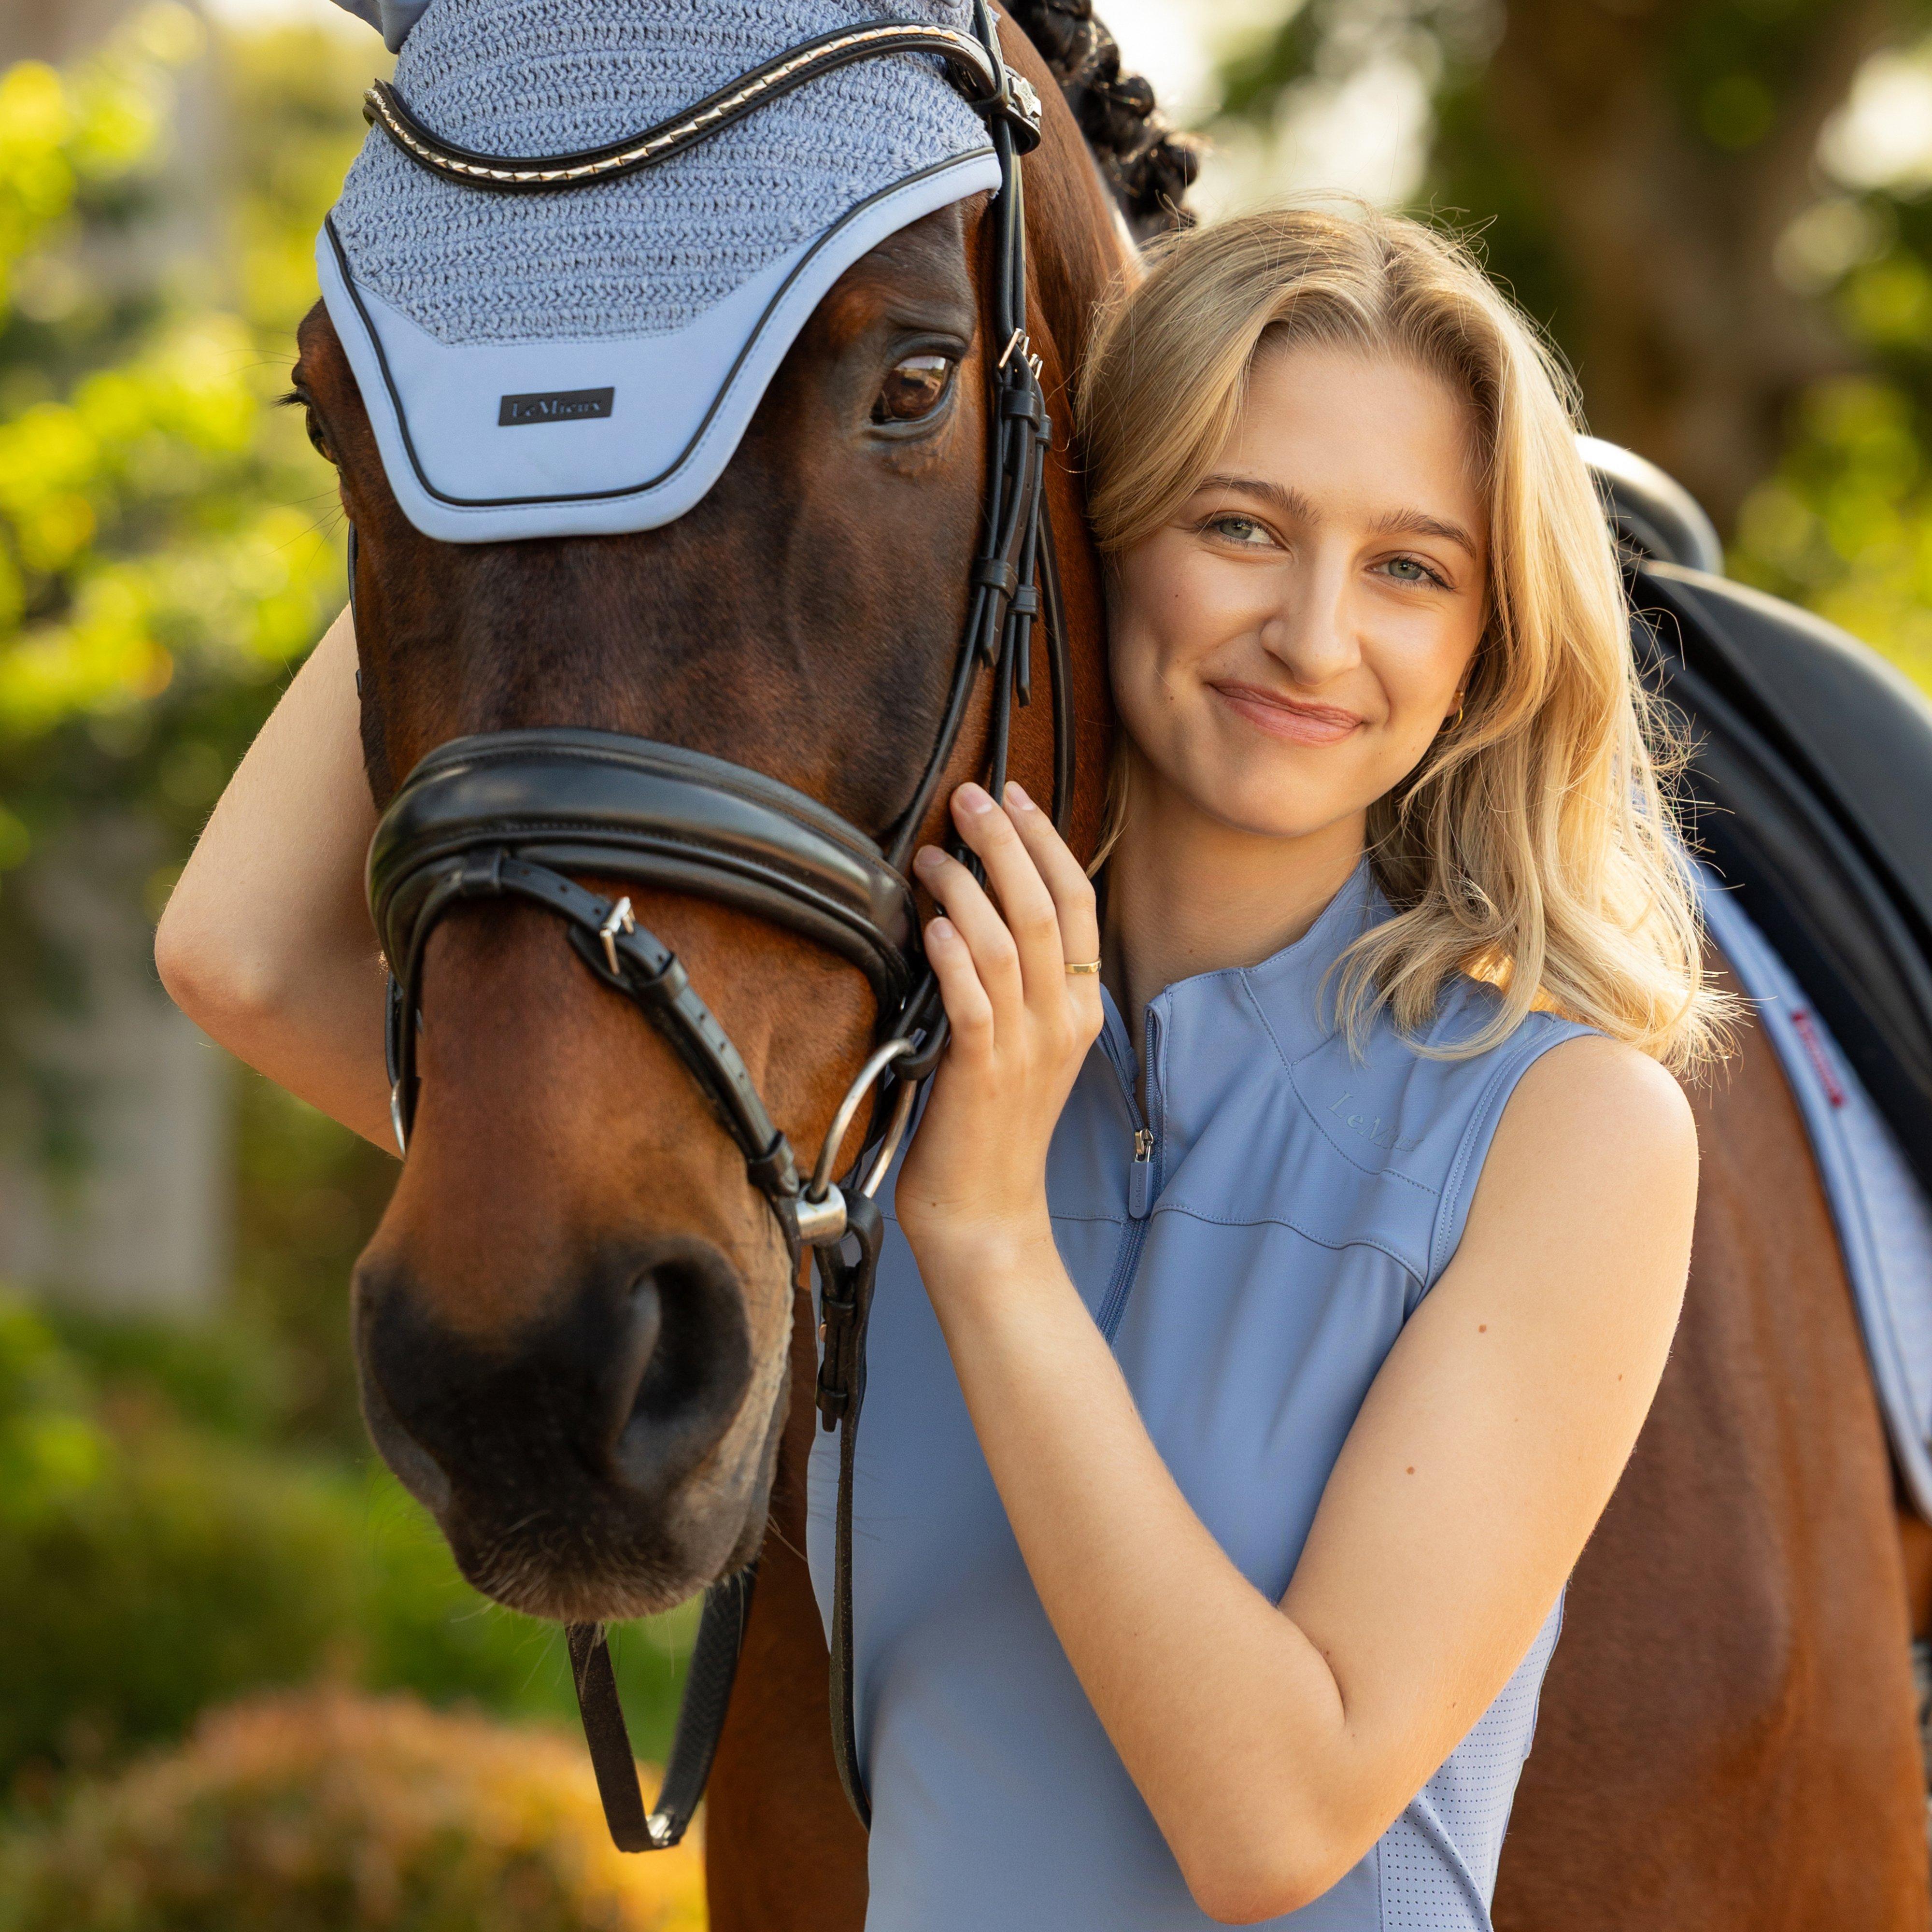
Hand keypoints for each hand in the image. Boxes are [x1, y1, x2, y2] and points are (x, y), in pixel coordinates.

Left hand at [894, 779, 1102, 1278]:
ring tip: (933, 855)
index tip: (1013, 795)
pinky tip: (932, 922)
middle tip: (970, 796)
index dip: (1046, 841)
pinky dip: (953, 955)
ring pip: (1007, 942)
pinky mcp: (981, 1073)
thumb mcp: (1021, 1041)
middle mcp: (1062, 1020)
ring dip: (968, 886)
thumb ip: (1014, 979)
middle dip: (1007, 840)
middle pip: (1043, 906)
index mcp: (1080, 1006)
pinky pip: (973, 1000)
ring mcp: (1026, 1047)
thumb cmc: (990, 1123)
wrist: (984, 1212)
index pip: (1076, 902)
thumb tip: (973, 902)